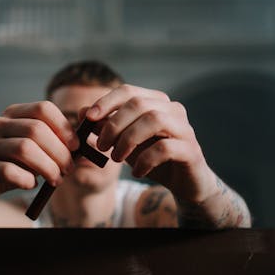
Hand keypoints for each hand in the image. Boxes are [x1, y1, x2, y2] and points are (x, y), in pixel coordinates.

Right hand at [0, 101, 79, 208]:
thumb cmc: (14, 165)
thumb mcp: (35, 150)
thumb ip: (56, 144)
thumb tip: (85, 146)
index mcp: (12, 114)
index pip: (43, 108)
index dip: (64, 127)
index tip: (76, 146)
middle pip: (36, 129)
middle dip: (59, 151)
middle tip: (69, 168)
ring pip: (24, 148)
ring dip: (47, 167)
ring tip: (56, 179)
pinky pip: (9, 171)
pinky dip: (26, 180)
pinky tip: (31, 185)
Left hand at [85, 84, 218, 204]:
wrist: (183, 183)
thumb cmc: (152, 158)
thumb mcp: (124, 142)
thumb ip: (105, 126)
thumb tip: (83, 112)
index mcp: (156, 102)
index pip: (128, 91)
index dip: (106, 102)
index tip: (88, 118)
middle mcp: (173, 109)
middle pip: (138, 104)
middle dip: (114, 124)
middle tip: (101, 146)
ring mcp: (185, 128)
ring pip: (154, 120)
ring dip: (128, 139)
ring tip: (116, 158)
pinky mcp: (191, 150)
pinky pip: (165, 148)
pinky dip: (145, 160)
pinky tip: (136, 172)